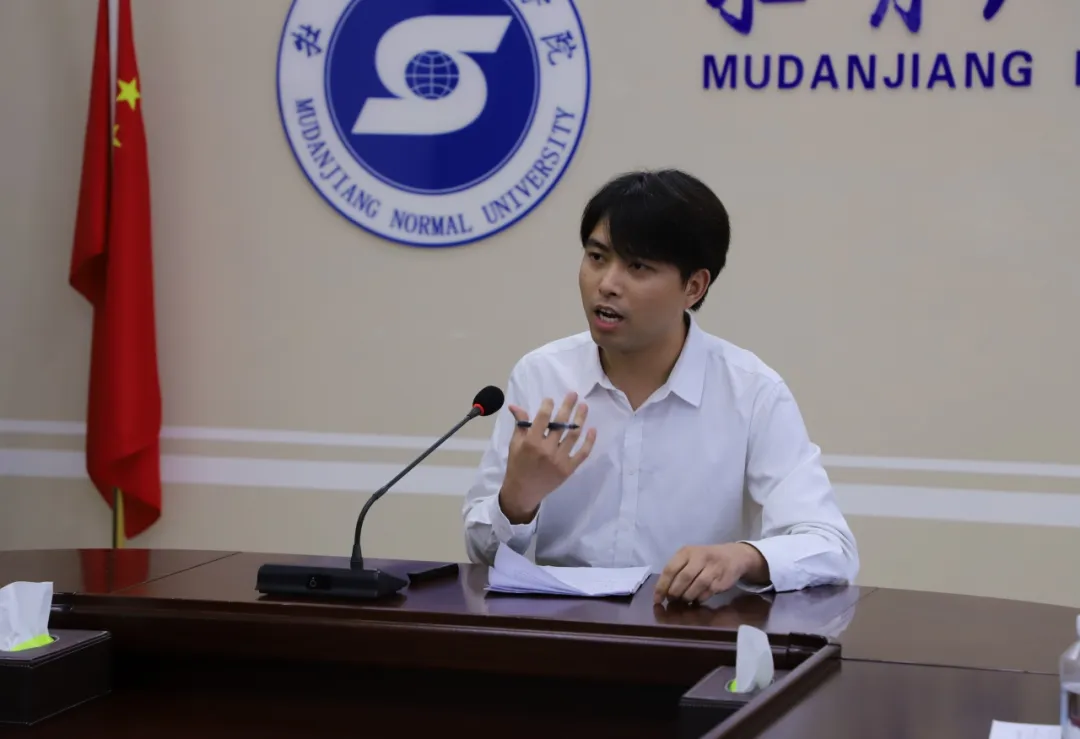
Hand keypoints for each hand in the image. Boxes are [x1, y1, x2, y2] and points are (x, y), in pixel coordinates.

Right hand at [499, 393, 596, 523]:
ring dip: (580, 419)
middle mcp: (547, 450)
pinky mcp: (568, 469)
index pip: (542, 418)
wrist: (523, 492)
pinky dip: (589, 441)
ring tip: (584, 407)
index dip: (548, 406)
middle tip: (574, 394)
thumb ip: (520, 424)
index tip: (551, 399)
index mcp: (531, 442)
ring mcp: (559, 460)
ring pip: (573, 435)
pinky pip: (582, 453)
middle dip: (568, 406)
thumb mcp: (514, 444)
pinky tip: (592, 429)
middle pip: (561, 423)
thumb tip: (515, 406)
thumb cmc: (517, 465)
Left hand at [653, 543, 768, 603]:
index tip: (657, 599)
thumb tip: (662, 593)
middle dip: (675, 593)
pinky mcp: (723, 579)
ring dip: (687, 597)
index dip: (662, 586)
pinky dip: (700, 598)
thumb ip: (677, 571)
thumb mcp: (690, 558)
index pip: (670, 569)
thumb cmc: (705, 559)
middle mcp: (700, 557)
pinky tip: (696, 599)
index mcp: (687, 552)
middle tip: (672, 600)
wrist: (734, 556)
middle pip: (683, 578)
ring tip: (684, 600)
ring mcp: (713, 568)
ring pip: (697, 586)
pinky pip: (708, 592)